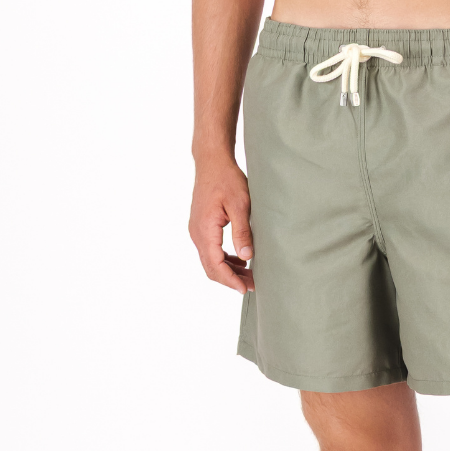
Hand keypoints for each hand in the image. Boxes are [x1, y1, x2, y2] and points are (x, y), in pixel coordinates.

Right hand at [190, 155, 253, 293]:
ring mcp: (197, 230)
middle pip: (211, 267)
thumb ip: (242, 231)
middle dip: (230, 279)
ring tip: (249, 275)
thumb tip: (247, 257)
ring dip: (228, 270)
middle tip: (252, 285)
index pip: (215, 265)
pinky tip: (239, 259)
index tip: (245, 289)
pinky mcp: (201, 226)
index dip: (230, 280)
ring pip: (210, 259)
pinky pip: (210, 249)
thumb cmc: (226, 178)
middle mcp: (197, 233)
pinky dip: (223, 258)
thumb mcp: (240, 204)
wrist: (212, 161)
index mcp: (205, 230)